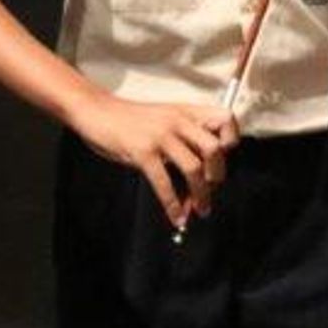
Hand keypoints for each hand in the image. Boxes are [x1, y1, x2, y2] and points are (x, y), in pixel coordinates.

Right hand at [71, 92, 237, 228]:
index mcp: (187, 112)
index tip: (224, 160)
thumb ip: (183, 140)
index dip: (231, 140)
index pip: (225, 119)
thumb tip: (197, 179)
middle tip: (211, 192)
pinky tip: (175, 216)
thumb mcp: (164, 119)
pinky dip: (172, 204)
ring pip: (194, 168)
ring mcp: (161, 136)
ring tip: (199, 210)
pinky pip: (164, 183)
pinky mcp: (142, 152)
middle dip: (217, 176)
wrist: (96, 110)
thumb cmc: (130, 119)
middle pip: (214, 149)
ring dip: (200, 195)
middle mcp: (178, 122)